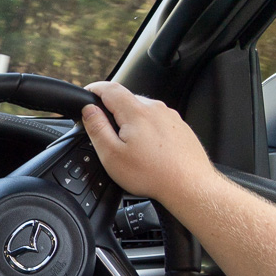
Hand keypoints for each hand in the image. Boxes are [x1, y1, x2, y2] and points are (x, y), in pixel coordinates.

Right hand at [82, 81, 216, 206]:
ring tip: (127, 146)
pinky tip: (146, 150)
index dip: (95, 89)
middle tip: (104, 130)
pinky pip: (157, 121)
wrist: (189, 186)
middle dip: (111, 109)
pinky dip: (146, 129)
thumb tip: (89, 110)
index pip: (110, 89)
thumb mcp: (112, 155)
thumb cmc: (151, 174)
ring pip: (143, 111)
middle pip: (127, 99)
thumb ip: (97, 128)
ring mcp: (171, 117)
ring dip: (129, 120)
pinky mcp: (180, 128)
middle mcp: (156, 109)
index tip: (87, 93)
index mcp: (137, 112)